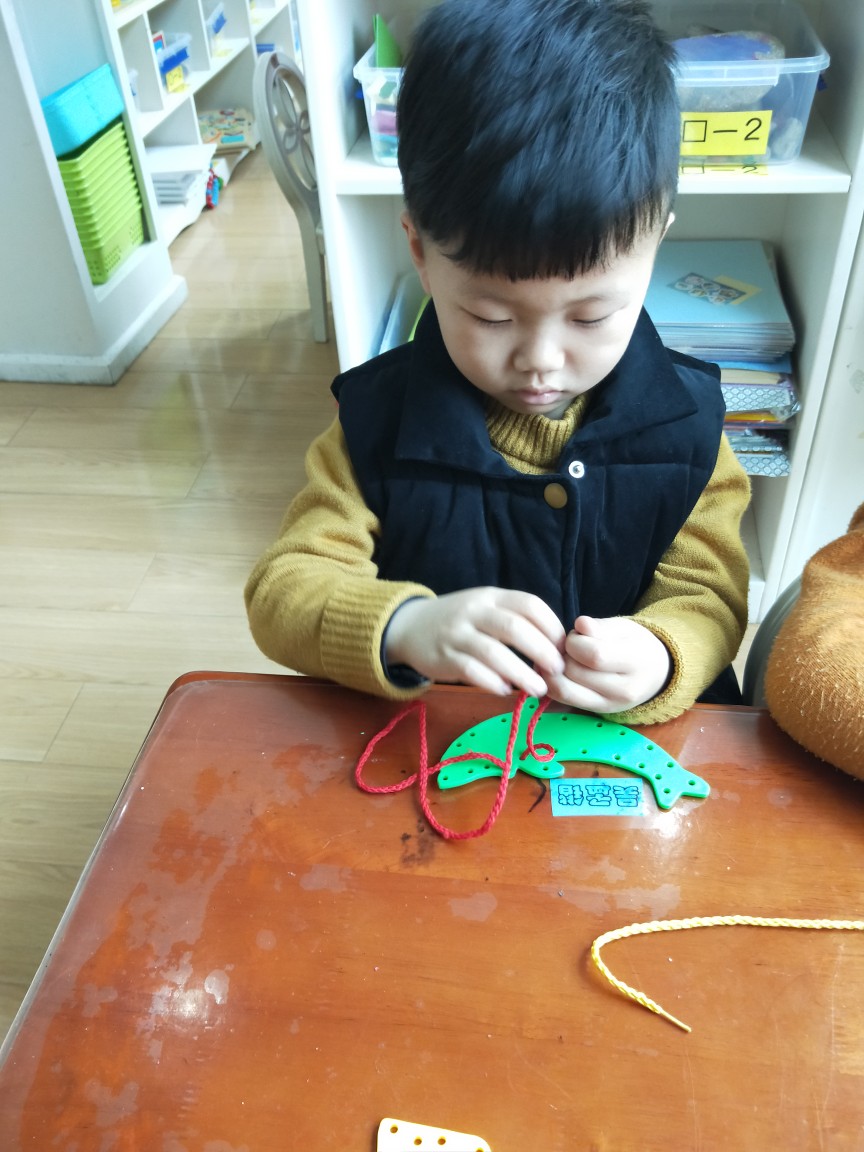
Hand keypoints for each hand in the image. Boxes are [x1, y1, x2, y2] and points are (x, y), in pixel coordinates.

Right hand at [384, 588, 565, 696]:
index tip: (563, 648)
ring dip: (521, 673)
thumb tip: (556, 646)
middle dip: (542, 651)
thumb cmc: (461, 622)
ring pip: (494, 653)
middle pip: (515, 628)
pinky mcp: (443, 658)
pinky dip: (492, 682)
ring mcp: (457, 634)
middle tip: (557, 671)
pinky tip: (505, 690)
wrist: (410, 627)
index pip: (529, 604)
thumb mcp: (486, 609)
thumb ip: (515, 620)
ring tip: (538, 689)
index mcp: (491, 597)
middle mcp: (475, 611)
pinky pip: (471, 671)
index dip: (552, 626)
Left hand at [544, 615, 670, 712]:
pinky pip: (563, 701)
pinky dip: (553, 685)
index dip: (575, 642)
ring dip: (554, 671)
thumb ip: (601, 627)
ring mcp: (609, 706)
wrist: (655, 674)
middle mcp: (624, 691)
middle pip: (574, 672)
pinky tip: (560, 672)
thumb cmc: (636, 645)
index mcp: (636, 663)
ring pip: (564, 690)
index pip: (594, 655)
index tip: (576, 635)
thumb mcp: (624, 628)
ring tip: (565, 659)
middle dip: (563, 655)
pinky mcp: (595, 712)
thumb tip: (580, 624)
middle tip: (569, 646)